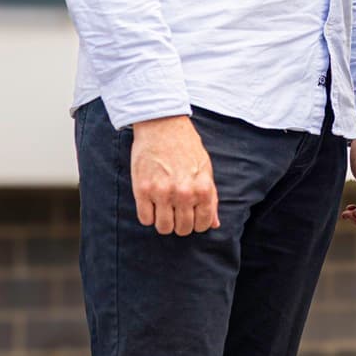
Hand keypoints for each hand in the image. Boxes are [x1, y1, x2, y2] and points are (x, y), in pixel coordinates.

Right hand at [129, 114, 219, 236]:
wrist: (163, 125)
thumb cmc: (187, 147)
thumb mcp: (205, 170)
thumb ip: (211, 198)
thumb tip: (214, 224)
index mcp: (203, 188)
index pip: (203, 224)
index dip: (197, 224)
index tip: (191, 216)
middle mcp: (183, 193)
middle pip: (182, 229)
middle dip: (180, 224)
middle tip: (176, 211)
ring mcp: (162, 193)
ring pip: (163, 228)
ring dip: (164, 222)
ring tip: (164, 208)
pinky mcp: (142, 190)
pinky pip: (145, 219)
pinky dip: (148, 216)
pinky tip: (151, 203)